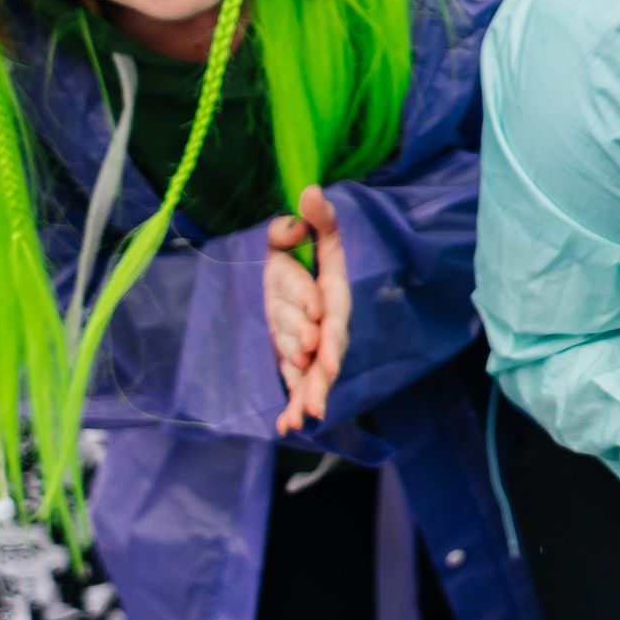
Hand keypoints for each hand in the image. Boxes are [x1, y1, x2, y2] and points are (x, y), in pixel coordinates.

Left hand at [266, 185, 350, 433]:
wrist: (310, 263)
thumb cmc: (316, 244)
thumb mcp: (319, 227)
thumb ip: (318, 215)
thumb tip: (310, 193)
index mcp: (336, 293)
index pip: (334, 318)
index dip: (329, 339)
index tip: (321, 359)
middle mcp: (328, 323)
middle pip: (326, 354)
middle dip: (321, 379)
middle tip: (315, 403)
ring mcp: (314, 342)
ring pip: (312, 374)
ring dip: (306, 397)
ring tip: (297, 421)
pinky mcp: (300, 356)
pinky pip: (297, 382)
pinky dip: (292, 402)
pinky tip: (284, 426)